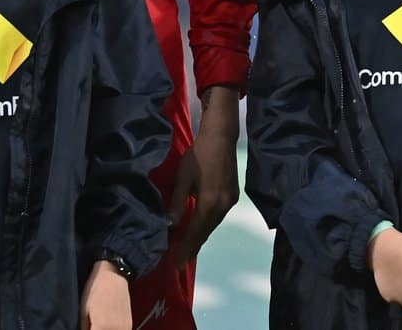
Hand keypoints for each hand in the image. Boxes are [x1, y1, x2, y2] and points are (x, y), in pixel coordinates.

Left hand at [80, 260, 131, 329]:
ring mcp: (124, 327)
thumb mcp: (83, 311)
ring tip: (96, 326)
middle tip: (89, 327)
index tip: (85, 328)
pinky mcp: (128, 324)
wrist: (114, 274)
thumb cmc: (95, 289)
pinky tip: (105, 327)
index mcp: (102, 326)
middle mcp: (116, 329)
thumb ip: (84, 328)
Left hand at [165, 86, 240, 263]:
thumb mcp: (183, 178)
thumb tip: (169, 225)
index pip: (195, 232)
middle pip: (205, 232)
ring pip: (212, 225)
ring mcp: (230, 201)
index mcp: (210, 202)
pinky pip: (217, 217)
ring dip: (199, 238)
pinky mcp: (232, 196)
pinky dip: (206, 226)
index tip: (175, 265)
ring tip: (186, 250)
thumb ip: (177, 202)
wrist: (222, 136)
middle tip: (178, 264)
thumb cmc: (199, 154)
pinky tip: (198, 229)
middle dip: (192, 248)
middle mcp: (223, 206)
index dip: (184, 249)